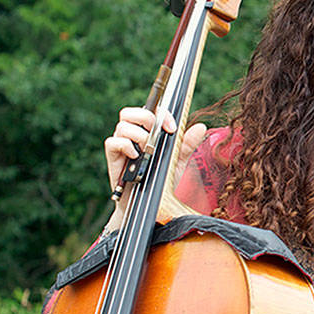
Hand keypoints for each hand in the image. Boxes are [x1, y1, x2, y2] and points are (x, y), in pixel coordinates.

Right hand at [102, 106, 207, 229]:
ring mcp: (121, 145)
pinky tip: (137, 156)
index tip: (172, 127)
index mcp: (147, 131)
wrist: (148, 203)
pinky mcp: (113, 158)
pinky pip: (112, 142)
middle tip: (157, 133)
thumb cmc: (160, 179)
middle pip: (129, 112)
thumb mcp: (177, 161)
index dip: (161, 113)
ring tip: (148, 150)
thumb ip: (187, 144)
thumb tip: (200, 126)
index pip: (149, 109)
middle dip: (145, 117)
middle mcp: (132, 135)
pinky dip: (125, 145)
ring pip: (122, 125)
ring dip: (138, 135)